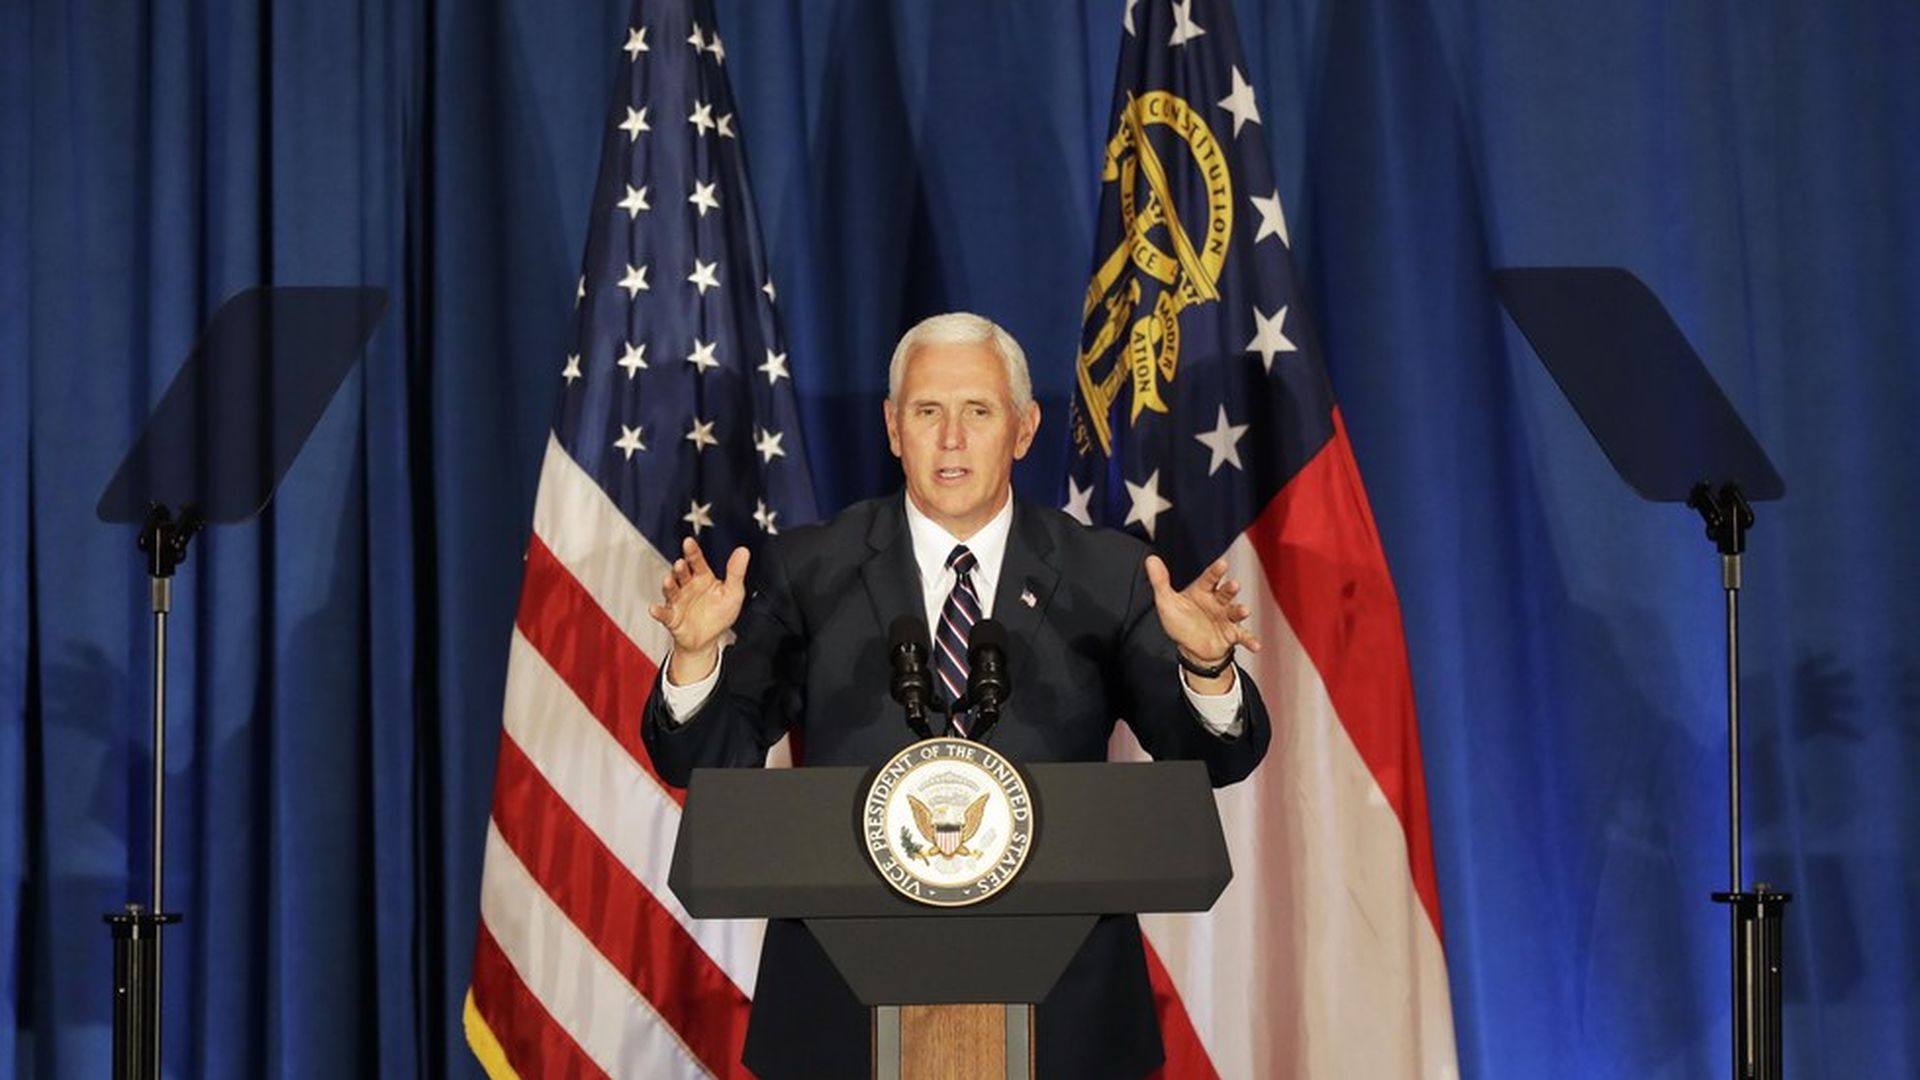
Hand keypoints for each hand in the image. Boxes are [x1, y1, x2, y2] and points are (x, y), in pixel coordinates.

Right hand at [647, 537, 750, 683]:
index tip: (688, 543)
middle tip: (681, 564)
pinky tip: (654, 609)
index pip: (696, 562)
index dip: (692, 552)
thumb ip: (736, 572)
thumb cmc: (719, 614)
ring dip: (669, 585)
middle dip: (680, 568)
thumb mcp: (733, 592)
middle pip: (681, 574)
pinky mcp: (672, 618)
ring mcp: (678, 601)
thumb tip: (743, 551)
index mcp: (703, 578)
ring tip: (669, 581)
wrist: (709, 640)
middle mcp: (688, 586)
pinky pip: (664, 614)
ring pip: (671, 590)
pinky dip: (658, 611)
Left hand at [1145, 555, 1261, 688]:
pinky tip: (1255, 646)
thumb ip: (1160, 581)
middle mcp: (1217, 602)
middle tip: (1234, 585)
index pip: (1209, 578)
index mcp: (1202, 591)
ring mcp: (1226, 618)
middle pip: (1225, 593)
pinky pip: (1243, 636)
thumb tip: (1151, 559)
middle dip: (1230, 589)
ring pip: (1235, 611)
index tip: (1222, 564)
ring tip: (1244, 611)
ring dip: (1240, 610)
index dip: (1216, 571)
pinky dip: (1250, 640)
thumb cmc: (1180, 622)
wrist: (1191, 648)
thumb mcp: (1166, 602)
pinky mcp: (1231, 634)